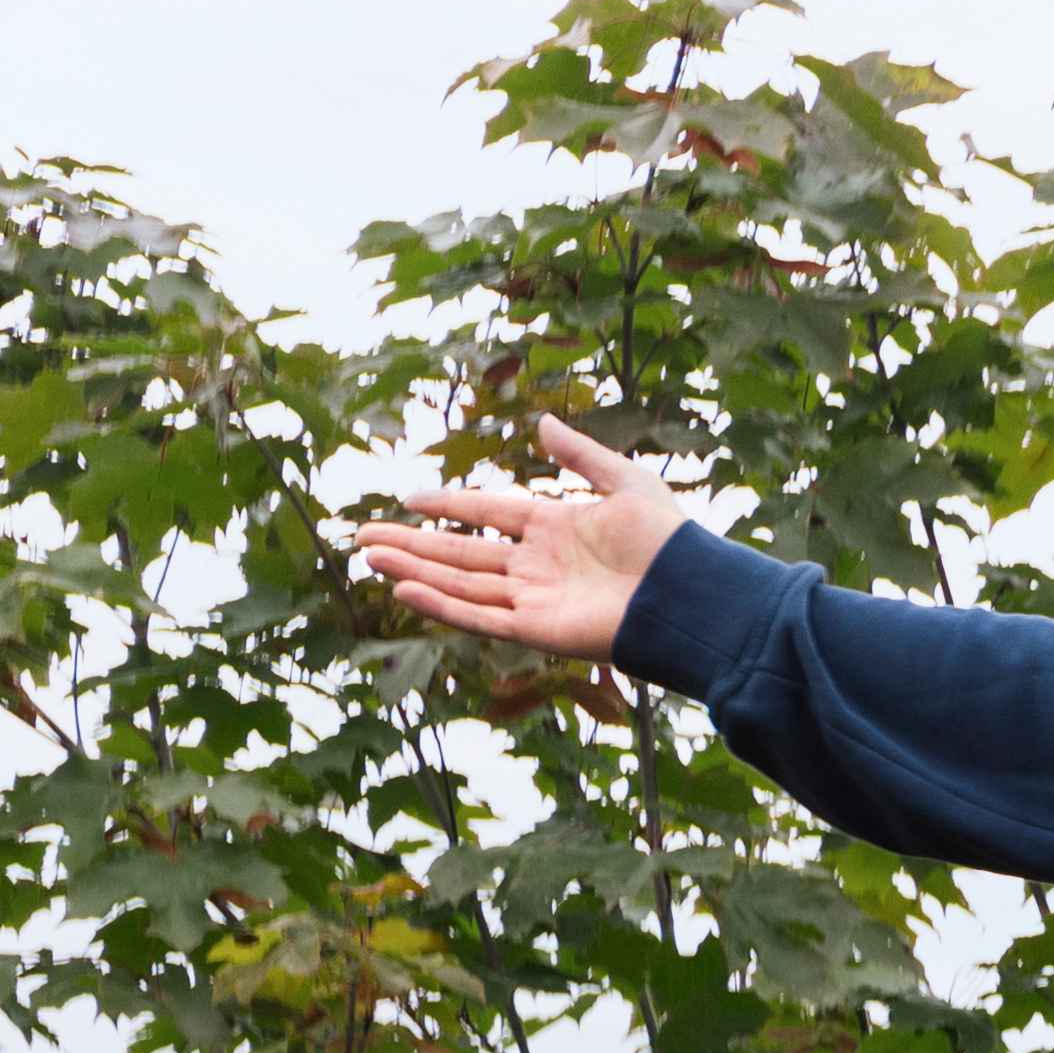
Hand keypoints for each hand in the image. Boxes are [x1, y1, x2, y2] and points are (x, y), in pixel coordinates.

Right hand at [342, 417, 683, 657]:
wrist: (691, 594)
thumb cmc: (668, 540)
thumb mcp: (625, 483)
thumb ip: (581, 455)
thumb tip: (542, 422)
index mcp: (556, 527)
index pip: (489, 513)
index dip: (450, 506)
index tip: (409, 499)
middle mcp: (538, 564)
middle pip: (461, 552)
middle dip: (412, 544)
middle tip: (362, 536)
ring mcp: (534, 598)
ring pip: (460, 583)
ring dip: (413, 570)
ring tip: (369, 555)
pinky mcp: (536, 630)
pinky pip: (479, 616)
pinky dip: (441, 604)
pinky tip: (403, 589)